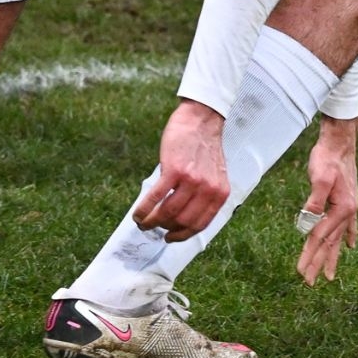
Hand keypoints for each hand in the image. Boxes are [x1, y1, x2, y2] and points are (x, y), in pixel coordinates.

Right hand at [132, 100, 228, 241]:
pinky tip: (138, 214)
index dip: (183, 235)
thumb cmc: (204, 146)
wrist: (201, 119)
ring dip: (152, 222)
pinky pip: (156, 197)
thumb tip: (183, 217)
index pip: (200, 225)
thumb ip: (204, 195)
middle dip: (165, 228)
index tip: (170, 237)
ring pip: (168, 213)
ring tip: (143, 222)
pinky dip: (144, 209)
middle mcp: (208, 190)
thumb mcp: (214, 175)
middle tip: (153, 226)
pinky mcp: (174, 170)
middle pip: (183, 222)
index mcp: (220, 193)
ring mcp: (191, 180)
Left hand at [297, 116, 357, 283]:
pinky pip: (349, 225)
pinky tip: (350, 246)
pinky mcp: (349, 201)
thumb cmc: (327, 157)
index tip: (301, 272)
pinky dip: (348, 237)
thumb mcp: (318, 177)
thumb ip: (314, 202)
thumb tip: (306, 225)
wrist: (341, 141)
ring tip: (330, 275)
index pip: (320, 237)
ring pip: (338, 238)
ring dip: (332, 257)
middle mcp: (348, 212)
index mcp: (342, 209)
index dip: (309, 256)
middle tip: (309, 282)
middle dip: (319, 263)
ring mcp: (350, 208)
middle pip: (329, 243)